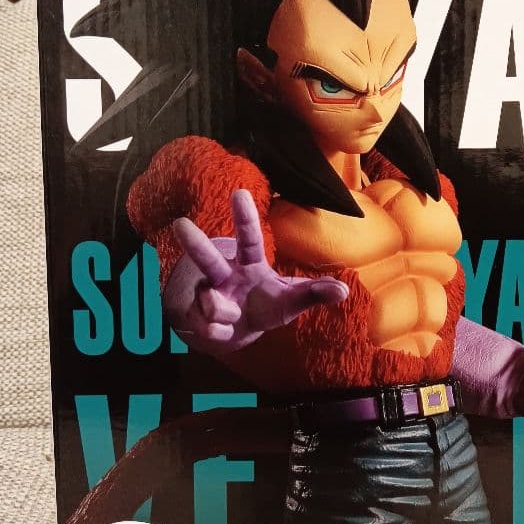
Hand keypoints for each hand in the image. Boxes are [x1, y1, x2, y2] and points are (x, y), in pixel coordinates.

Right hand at [172, 189, 348, 351]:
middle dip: (195, 243)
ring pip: (211, 301)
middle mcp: (224, 274)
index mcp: (250, 264)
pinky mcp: (194, 314)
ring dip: (224, 312)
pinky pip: (207, 326)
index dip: (245, 217)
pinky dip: (220, 332)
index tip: (239, 192)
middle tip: (180, 224)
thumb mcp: (292, 301)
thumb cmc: (268, 306)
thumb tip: (344, 290)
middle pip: (208, 258)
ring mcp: (207, 293)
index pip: (249, 238)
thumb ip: (315, 293)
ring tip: (235, 315)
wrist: (240, 330)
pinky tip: (225, 329)